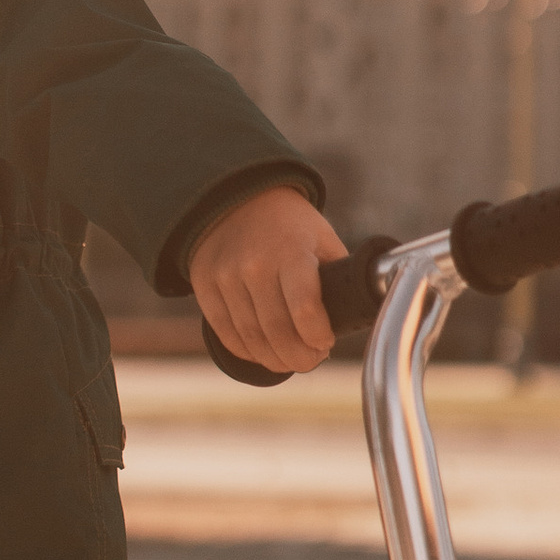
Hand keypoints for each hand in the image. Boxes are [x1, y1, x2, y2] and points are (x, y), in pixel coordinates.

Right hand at [189, 184, 348, 375]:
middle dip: (299, 357)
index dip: (318, 337)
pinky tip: (262, 352)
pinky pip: (226, 333)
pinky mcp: (205, 285)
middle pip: (278, 331)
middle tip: (310, 361)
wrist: (237, 198)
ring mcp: (226, 276)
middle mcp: (255, 264)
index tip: (325, 343)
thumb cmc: (290, 226)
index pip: (305, 308)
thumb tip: (354, 317)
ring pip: (251, 338)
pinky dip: (246, 351)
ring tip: (289, 361)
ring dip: (274, 360)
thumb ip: (338, 276)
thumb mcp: (322, 239)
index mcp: (291, 251)